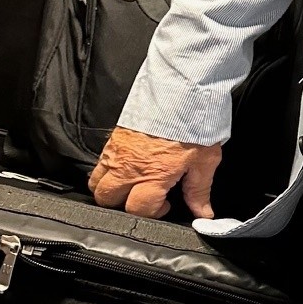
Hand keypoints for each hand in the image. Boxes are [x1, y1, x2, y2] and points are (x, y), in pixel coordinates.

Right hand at [88, 127, 222, 219]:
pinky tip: (127, 165)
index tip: (164, 205)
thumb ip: (199, 190)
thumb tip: (202, 213)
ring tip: (131, 184)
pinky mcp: (113, 138)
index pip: (137, 210)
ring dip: (110, 189)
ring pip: (96, 182)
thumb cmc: (194, 122)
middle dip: (122, 205)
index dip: (152, 214)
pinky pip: (99, 162)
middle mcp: (128, 167)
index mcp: (152, 176)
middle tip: (143, 198)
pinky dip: (107, 170)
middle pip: (107, 200)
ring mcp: (116, 151)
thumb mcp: (205, 161)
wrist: (182, 89)